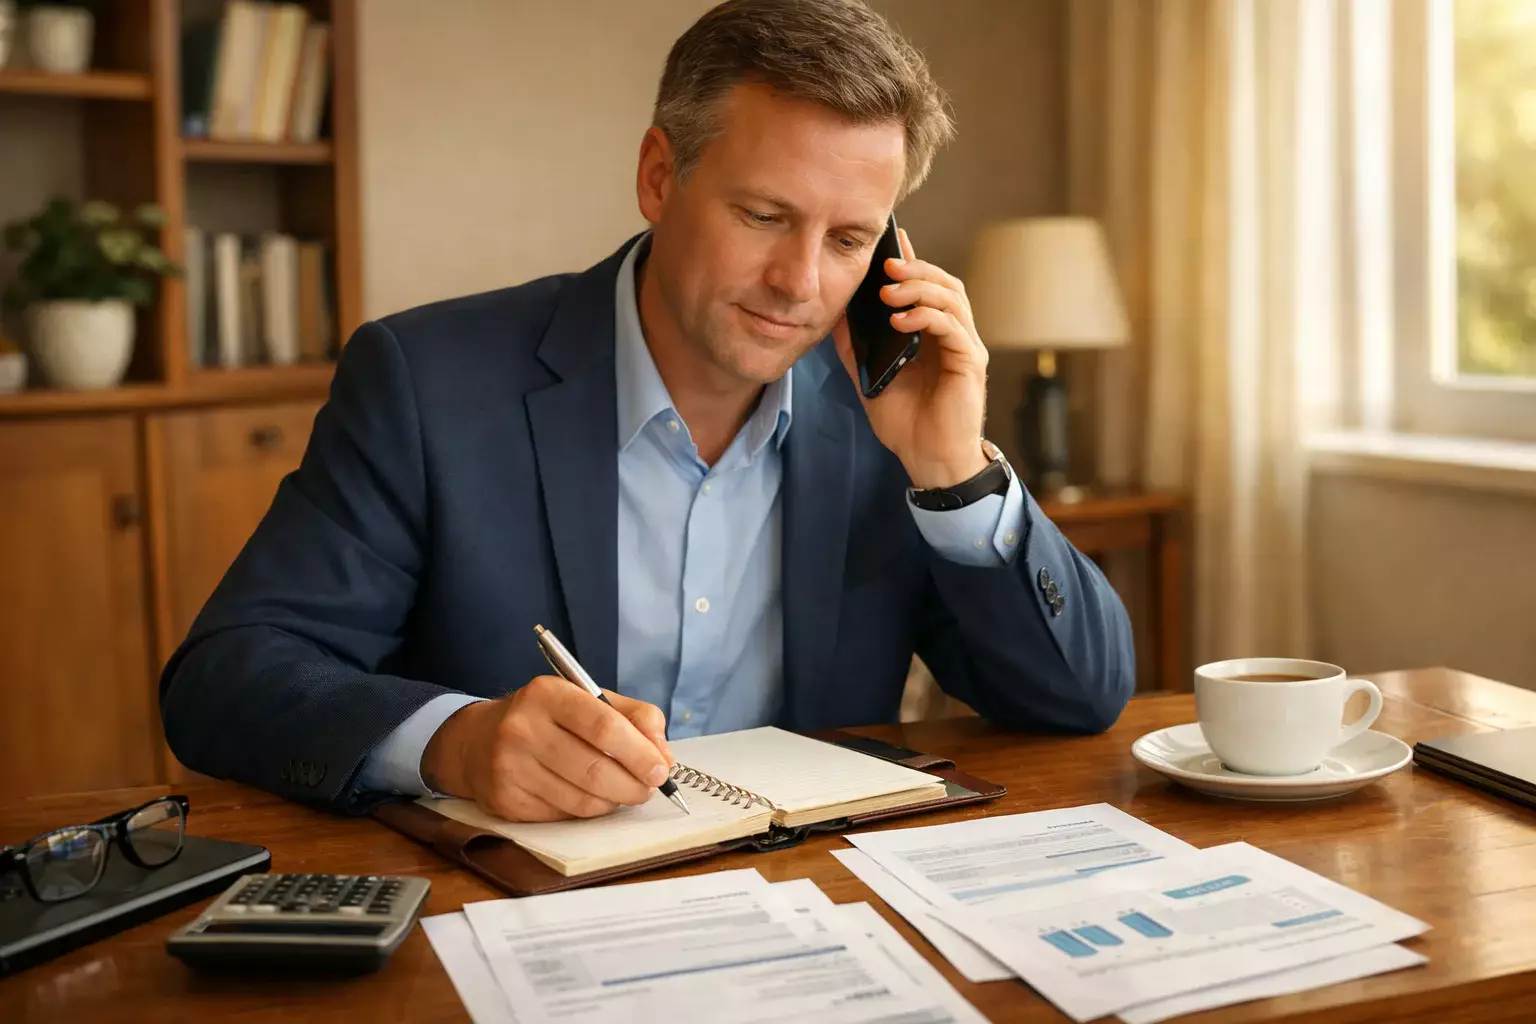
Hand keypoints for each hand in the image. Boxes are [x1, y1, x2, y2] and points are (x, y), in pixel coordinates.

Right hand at [420, 677, 674, 821]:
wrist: (476, 742)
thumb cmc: (546, 718)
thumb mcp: (587, 700)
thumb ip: (634, 718)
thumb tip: (664, 755)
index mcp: (547, 694)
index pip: (603, 726)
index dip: (639, 752)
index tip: (661, 769)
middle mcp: (522, 728)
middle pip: (595, 769)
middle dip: (634, 785)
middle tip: (650, 787)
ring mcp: (510, 767)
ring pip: (582, 799)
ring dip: (614, 801)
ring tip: (624, 792)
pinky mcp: (506, 801)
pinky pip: (564, 815)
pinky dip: (588, 811)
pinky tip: (591, 798)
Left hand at [834, 227, 989, 488]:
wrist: (927, 459)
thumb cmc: (906, 421)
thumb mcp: (869, 376)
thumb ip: (855, 345)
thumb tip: (835, 313)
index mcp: (932, 334)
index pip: (927, 286)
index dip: (912, 260)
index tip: (892, 239)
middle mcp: (954, 334)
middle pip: (944, 283)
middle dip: (915, 269)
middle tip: (886, 265)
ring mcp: (965, 347)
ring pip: (952, 298)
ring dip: (919, 289)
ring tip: (888, 292)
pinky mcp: (970, 363)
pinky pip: (953, 328)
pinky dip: (927, 317)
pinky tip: (900, 320)